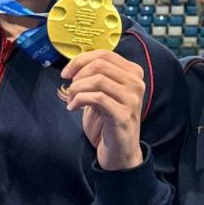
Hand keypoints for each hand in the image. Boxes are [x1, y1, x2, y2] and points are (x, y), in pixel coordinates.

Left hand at [61, 50, 145, 170]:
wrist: (120, 150)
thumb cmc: (109, 120)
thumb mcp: (104, 92)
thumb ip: (97, 75)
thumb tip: (75, 63)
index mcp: (133, 73)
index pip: (105, 54)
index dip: (81, 60)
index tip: (67, 73)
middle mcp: (136, 83)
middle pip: (100, 64)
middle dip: (78, 74)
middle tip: (69, 88)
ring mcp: (132, 99)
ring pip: (98, 80)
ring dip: (77, 89)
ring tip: (71, 100)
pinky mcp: (123, 115)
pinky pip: (96, 98)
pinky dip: (79, 100)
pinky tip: (73, 108)